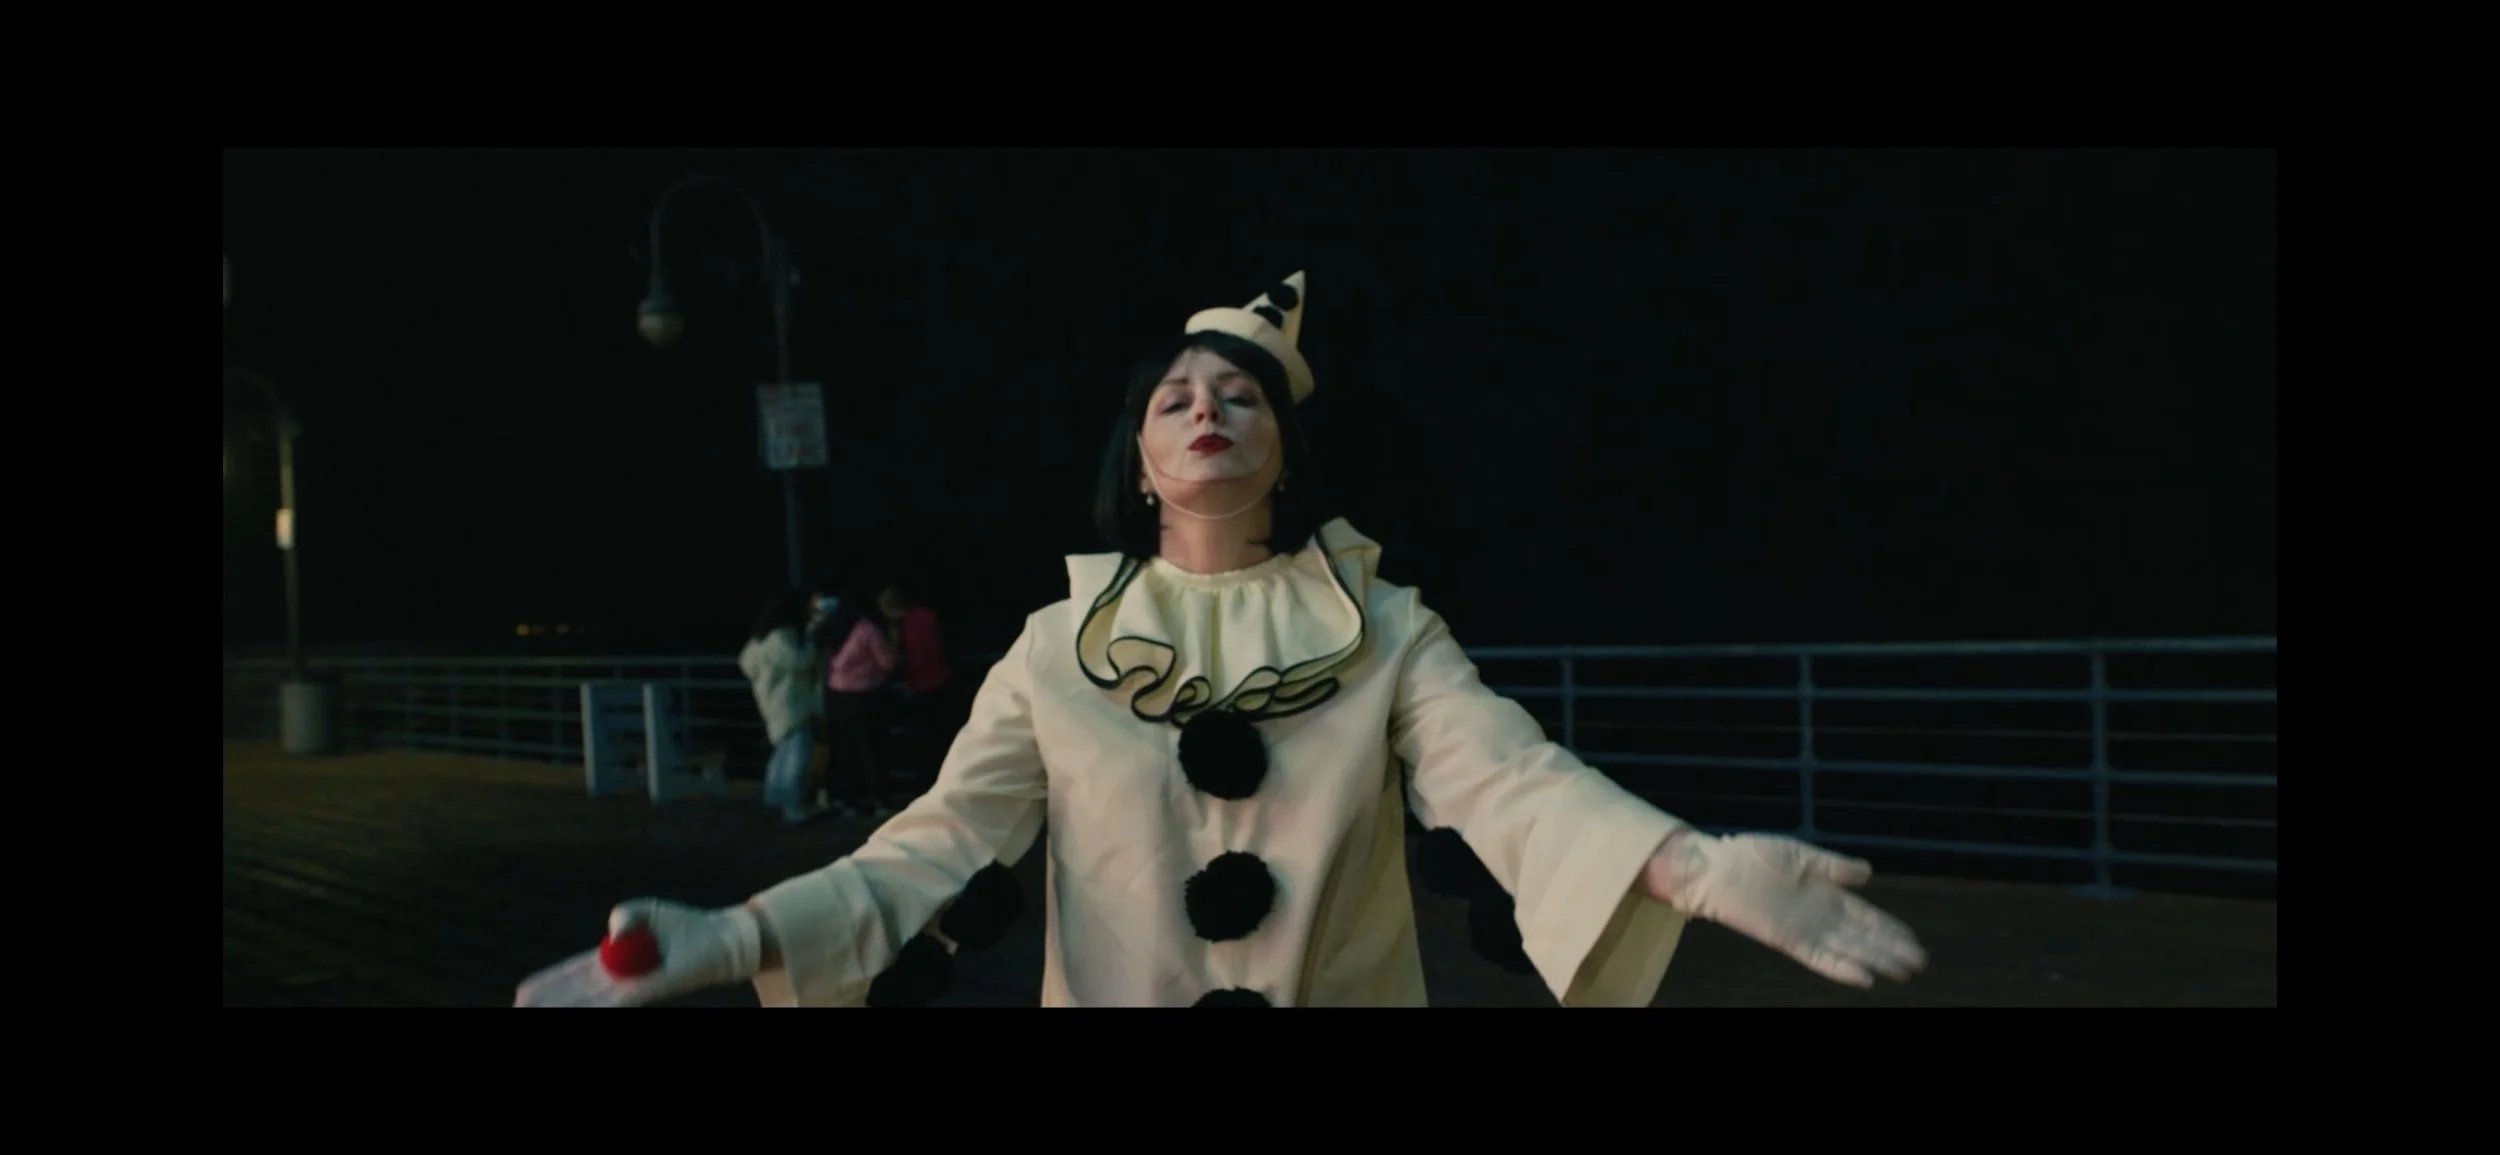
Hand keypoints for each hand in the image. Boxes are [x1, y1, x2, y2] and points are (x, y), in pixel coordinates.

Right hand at [513, 899, 764, 1006]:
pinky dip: (591, 1006)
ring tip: (533, 1011)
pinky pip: (613, 1003)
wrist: (720, 940)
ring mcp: (630, 988)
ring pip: (587, 1002)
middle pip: (574, 993)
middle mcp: (617, 979)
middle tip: (519, 1008)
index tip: (523, 993)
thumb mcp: (646, 911)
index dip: (549, 984)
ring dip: (562, 1007)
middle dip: (547, 1002)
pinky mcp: (647, 992)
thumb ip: (625, 915)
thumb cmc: (685, 926)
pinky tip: (572, 1009)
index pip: (572, 975)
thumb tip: (613, 930)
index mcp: (612, 959)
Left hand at [1642, 831, 1926, 987]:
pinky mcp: (1787, 939)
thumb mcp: (1800, 855)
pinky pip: (1819, 958)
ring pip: (1847, 950)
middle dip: (1889, 948)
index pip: (1865, 914)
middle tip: (1918, 962)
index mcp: (1825, 892)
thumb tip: (1868, 873)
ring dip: (1874, 960)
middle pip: (1862, 936)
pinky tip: (1864, 977)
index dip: (1889, 928)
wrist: (1717, 866)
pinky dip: (1840, 968)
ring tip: (1901, 971)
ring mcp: (1805, 929)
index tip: (1913, 940)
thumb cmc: (1753, 854)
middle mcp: (1819, 915)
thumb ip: (1833, 866)